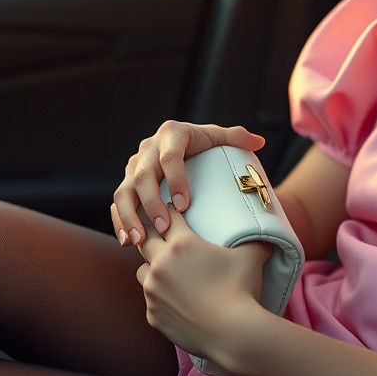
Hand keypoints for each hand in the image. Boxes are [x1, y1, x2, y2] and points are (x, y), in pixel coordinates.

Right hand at [110, 120, 264, 245]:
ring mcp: (134, 166)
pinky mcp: (127, 183)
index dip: (176, 180)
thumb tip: (258, 142)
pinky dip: (119, 222)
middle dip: (151, 203)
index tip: (185, 205)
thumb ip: (237, 138)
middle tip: (165, 228)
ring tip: (140, 241)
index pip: (170, 156)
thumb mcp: (219, 139)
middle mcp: (148, 148)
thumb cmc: (204, 145)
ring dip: (129, 217)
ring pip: (124, 191)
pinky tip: (127, 242)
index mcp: (172, 134)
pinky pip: (118, 203)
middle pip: (143, 175)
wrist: (182, 147)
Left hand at [135, 206, 271, 364]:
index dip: (171, 212)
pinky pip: (150, 301)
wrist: (233, 334)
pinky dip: (160, 299)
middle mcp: (161, 264)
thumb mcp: (251, 257)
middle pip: (145, 240)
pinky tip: (174, 302)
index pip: (168, 217)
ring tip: (165, 272)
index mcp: (181, 244)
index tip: (174, 212)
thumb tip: (269, 232)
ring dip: (150, 269)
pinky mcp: (153, 314)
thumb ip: (255, 239)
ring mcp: (153, 291)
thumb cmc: (241, 291)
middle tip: (162, 238)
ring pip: (142, 271)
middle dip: (153, 237)